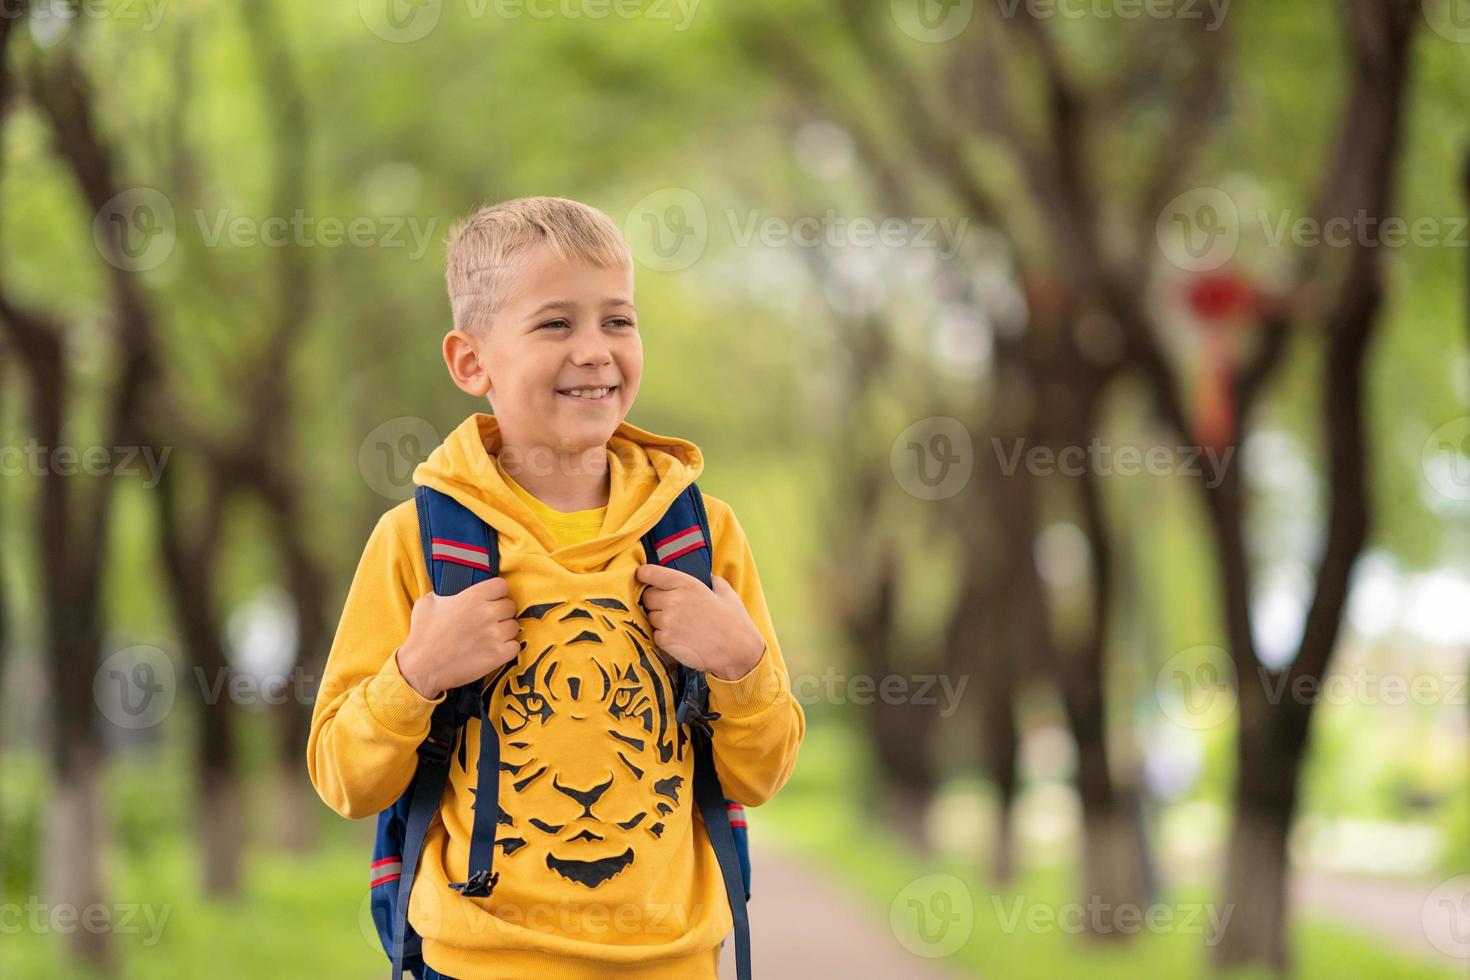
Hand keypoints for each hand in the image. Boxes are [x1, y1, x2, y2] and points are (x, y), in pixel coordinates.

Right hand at [396, 577, 520, 699]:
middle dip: (501, 613)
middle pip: (510, 606)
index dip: (497, 593)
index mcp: (472, 597)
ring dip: (504, 631)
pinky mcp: (498, 655)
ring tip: (489, 637)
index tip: (492, 600)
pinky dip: (507, 649)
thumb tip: (450, 593)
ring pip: (514, 626)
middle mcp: (487, 613)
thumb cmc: (423, 636)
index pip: (501, 586)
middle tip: (488, 621)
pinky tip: (493, 650)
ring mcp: (494, 635)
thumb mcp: (427, 603)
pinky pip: (515, 646)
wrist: (422, 668)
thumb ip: (444, 593)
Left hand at [634, 564, 764, 680]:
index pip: (650, 573)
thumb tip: (707, 577)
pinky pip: (655, 634)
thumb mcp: (726, 593)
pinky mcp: (666, 641)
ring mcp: (668, 621)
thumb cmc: (734, 621)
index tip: (644, 577)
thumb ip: (713, 581)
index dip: (645, 575)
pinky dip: (664, 636)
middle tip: (671, 607)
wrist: (738, 651)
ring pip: (650, 616)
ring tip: (680, 624)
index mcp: (687, 584)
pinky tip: (681, 637)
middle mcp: (674, 600)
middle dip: (656, 600)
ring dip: (660, 619)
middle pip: (647, 596)